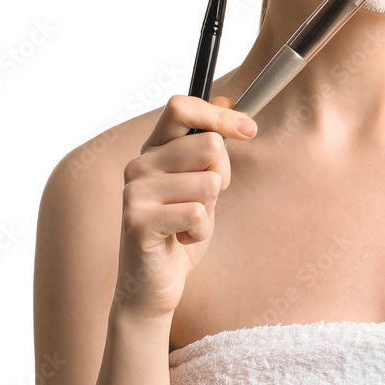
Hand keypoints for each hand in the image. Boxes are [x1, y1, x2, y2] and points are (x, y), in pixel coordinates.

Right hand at [113, 94, 256, 320]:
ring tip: (188, 224)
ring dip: (210, 211)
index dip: (219, 114)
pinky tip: (182, 239)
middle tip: (204, 202)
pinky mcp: (137, 220)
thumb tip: (226, 101)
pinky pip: (198, 213)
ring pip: (209, 183)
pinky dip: (201, 232)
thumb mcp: (203, 182)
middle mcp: (139, 164)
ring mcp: (134, 191)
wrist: (155, 283)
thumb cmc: (181, 229)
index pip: (181, 107)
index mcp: (153, 149)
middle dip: (223, 177)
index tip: (250, 130)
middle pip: (209, 145)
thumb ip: (209, 148)